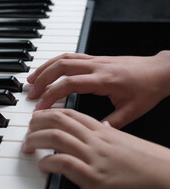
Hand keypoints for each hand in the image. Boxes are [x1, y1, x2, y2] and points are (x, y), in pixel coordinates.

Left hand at [22, 109, 169, 188]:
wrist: (165, 178)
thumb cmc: (147, 162)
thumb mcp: (121, 143)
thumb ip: (103, 139)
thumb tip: (90, 139)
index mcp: (102, 130)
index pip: (71, 114)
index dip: (51, 112)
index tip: (40, 115)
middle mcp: (96, 139)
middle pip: (60, 120)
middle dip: (38, 120)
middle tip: (28, 127)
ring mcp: (94, 157)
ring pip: (57, 137)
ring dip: (37, 139)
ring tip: (28, 144)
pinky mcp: (94, 177)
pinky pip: (64, 163)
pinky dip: (49, 162)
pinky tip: (43, 165)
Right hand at [27, 52, 169, 127]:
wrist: (159, 71)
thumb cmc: (148, 89)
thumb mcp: (133, 111)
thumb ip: (113, 123)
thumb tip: (95, 132)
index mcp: (104, 80)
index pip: (69, 83)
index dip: (51, 95)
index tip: (41, 107)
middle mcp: (97, 66)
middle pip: (61, 66)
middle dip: (42, 79)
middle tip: (31, 93)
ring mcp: (96, 60)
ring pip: (64, 57)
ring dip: (46, 67)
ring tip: (33, 78)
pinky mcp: (97, 58)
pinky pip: (72, 56)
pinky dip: (57, 62)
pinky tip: (50, 69)